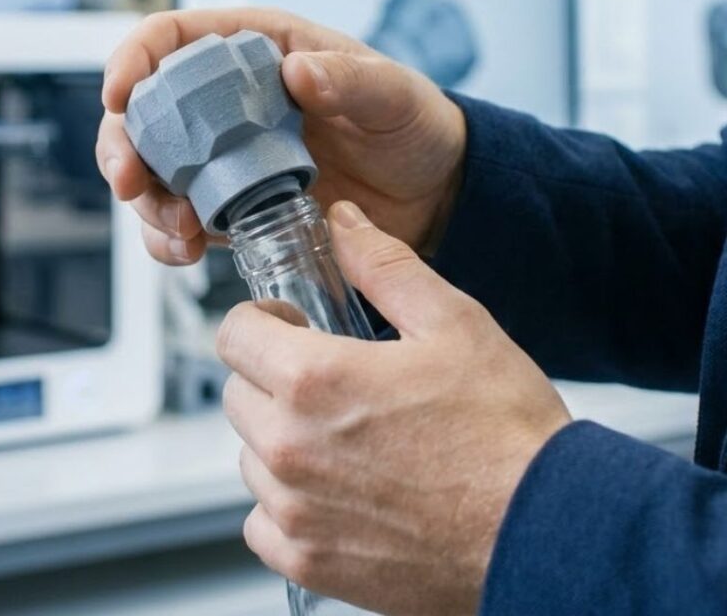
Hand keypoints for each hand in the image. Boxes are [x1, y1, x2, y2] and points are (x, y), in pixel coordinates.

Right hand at [96, 8, 466, 264]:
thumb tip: (297, 72)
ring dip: (146, 204)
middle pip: (145, 113)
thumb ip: (350, 79)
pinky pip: (182, 220)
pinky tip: (188, 250)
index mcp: (256, 50)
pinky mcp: (234, 205)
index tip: (119, 93)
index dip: (134, 58)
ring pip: (153, 173)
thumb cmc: (412, 124)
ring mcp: (226, 158)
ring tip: (178, 231)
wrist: (433, 193)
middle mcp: (228, 102)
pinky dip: (171, 238)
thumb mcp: (392, 93)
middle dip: (123, 146)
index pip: (173, 38)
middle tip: (131, 181)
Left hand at [218, 202, 570, 615]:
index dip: (261, 320)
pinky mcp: (310, 561)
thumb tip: (344, 221)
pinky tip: (339, 491)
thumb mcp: (453, 322)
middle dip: (272, 376)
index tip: (291, 327)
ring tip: (344, 437)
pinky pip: (262, 523)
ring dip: (280, 439)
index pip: (232, 333)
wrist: (549, 534)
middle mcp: (291, 447)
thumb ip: (383, 265)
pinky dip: (288, 505)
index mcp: (315, 379)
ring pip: (250, 455)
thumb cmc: (506, 433)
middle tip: (329, 380)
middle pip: (236, 392)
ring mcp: (296, 510)